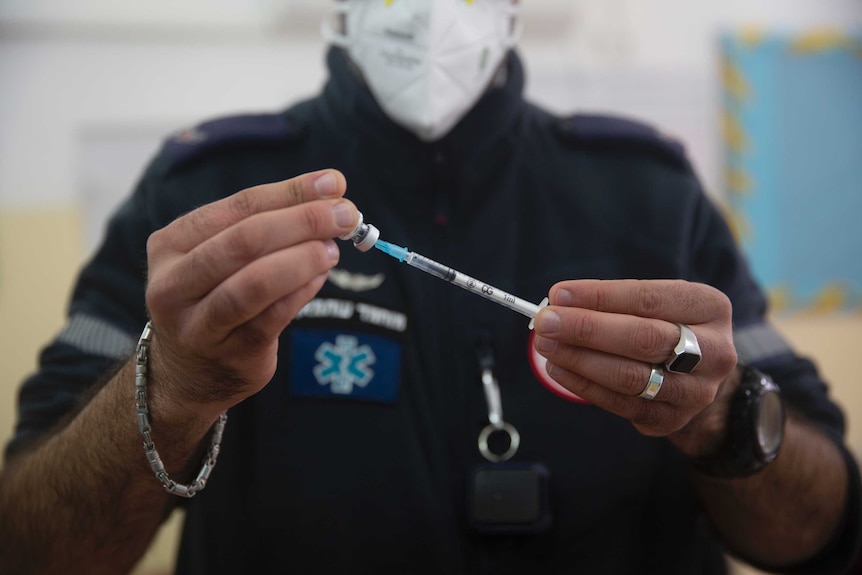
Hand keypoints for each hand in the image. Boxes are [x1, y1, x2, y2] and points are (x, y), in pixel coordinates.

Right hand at [144, 170, 358, 417]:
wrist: (190, 373)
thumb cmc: (216, 297)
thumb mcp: (224, 254)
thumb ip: (269, 222)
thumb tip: (332, 188)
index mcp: (171, 244)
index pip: (239, 207)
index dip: (291, 192)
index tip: (334, 183)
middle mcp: (174, 283)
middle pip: (244, 241)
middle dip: (303, 222)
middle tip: (346, 215)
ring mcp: (198, 324)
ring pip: (255, 283)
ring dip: (302, 259)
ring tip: (332, 249)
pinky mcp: (228, 353)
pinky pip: (273, 317)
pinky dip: (302, 292)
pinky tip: (320, 277)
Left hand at [532, 279, 738, 455]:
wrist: (698, 376)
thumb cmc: (666, 326)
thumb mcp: (656, 303)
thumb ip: (613, 301)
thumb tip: (560, 302)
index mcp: (709, 307)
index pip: (649, 298)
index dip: (601, 296)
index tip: (560, 294)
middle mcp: (713, 351)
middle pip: (643, 338)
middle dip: (586, 329)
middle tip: (545, 321)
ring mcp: (695, 390)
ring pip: (630, 375)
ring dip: (579, 359)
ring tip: (546, 345)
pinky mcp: (671, 418)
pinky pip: (621, 403)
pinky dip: (583, 385)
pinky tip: (558, 369)